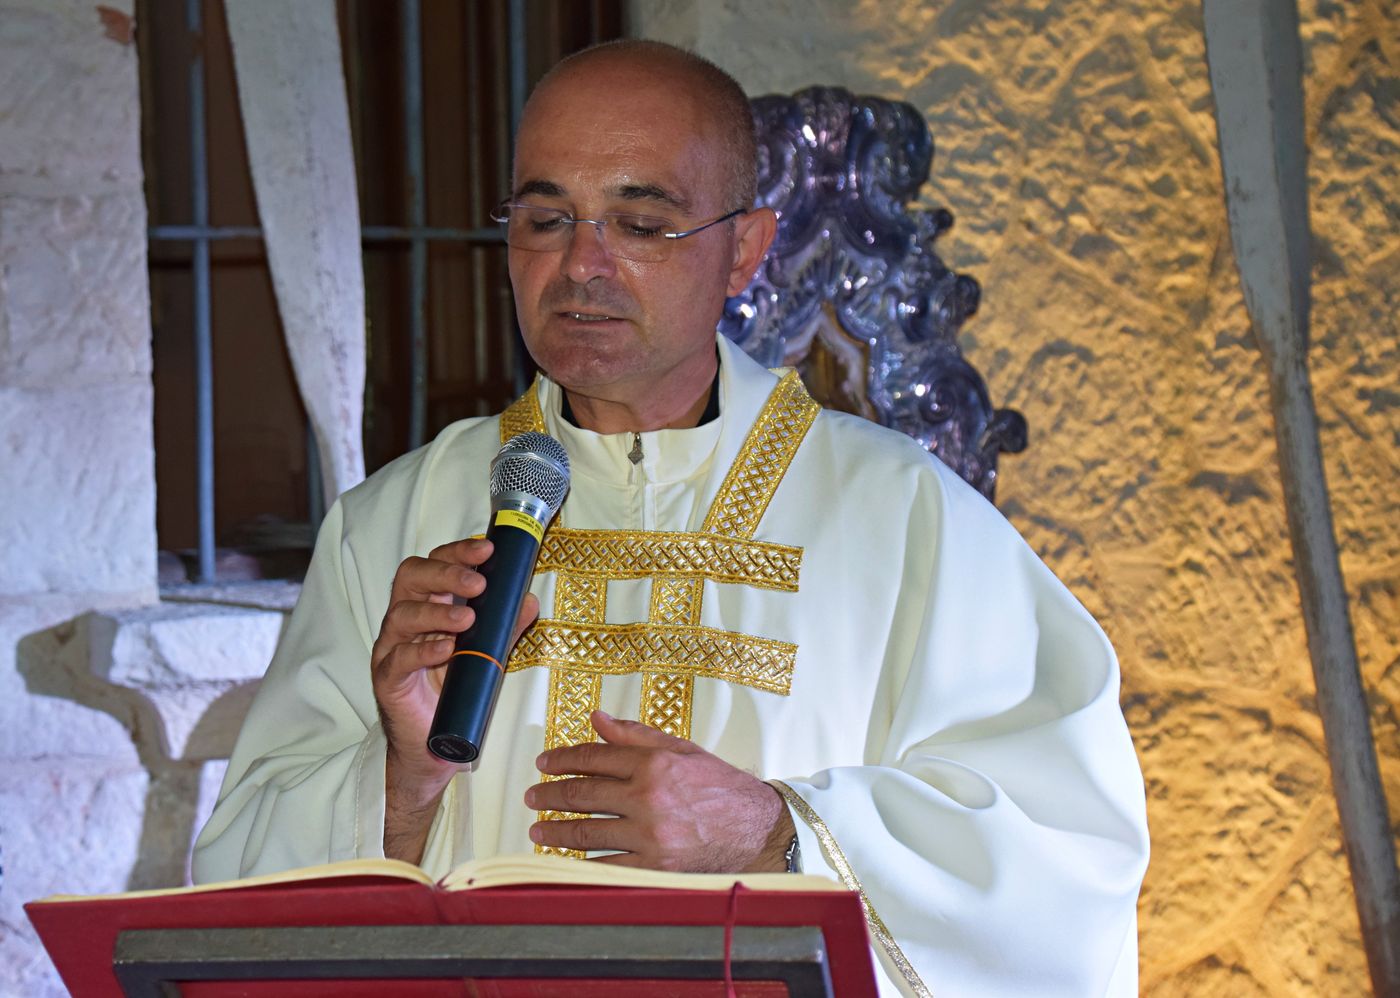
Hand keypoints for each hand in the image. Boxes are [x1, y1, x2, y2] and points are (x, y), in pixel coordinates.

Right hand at [372, 537, 538, 859]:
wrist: (432, 746)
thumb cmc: (455, 691)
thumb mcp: (487, 653)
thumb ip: (504, 627)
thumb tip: (530, 599)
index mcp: (427, 605)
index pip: (434, 564)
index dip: (457, 552)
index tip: (488, 549)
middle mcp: (404, 620)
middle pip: (411, 578)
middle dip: (445, 573)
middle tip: (478, 582)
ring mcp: (392, 649)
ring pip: (402, 616)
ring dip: (436, 613)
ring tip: (467, 618)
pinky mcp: (388, 681)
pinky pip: (399, 659)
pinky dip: (422, 651)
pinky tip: (445, 649)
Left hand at [525, 711, 794, 872]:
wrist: (756, 830)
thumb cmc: (721, 788)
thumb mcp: (681, 750)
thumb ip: (636, 735)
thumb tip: (598, 719)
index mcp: (654, 763)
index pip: (593, 757)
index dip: (562, 759)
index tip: (544, 764)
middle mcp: (649, 797)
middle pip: (583, 794)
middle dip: (550, 795)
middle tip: (533, 796)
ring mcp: (650, 835)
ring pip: (587, 831)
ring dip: (556, 830)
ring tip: (539, 829)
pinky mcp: (655, 867)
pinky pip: (606, 866)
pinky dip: (581, 862)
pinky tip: (566, 858)